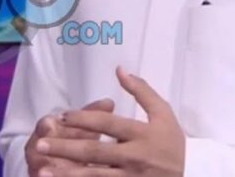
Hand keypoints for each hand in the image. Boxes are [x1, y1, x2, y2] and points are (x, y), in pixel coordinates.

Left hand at [36, 66, 184, 175]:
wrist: (193, 175)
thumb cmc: (173, 142)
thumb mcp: (163, 113)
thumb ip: (142, 91)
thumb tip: (119, 69)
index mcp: (142, 134)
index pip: (108, 125)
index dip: (84, 120)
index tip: (63, 116)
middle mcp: (134, 157)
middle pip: (95, 152)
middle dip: (65, 149)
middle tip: (40, 144)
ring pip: (95, 176)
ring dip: (67, 174)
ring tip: (43, 171)